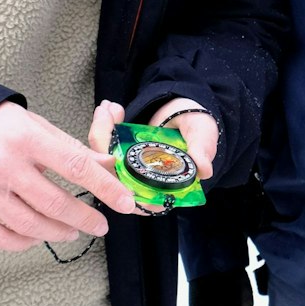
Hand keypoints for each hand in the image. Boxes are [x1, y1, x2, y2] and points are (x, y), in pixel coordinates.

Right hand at [0, 101, 134, 251]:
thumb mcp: (37, 126)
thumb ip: (72, 149)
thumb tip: (109, 166)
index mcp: (26, 138)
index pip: (76, 167)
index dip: (105, 188)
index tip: (126, 204)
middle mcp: (3, 165)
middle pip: (55, 203)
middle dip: (85, 218)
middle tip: (101, 226)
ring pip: (29, 225)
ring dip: (58, 232)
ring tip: (72, 231)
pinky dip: (24, 242)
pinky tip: (38, 236)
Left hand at [87, 98, 217, 215]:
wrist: (187, 111)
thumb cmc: (197, 127)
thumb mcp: (202, 135)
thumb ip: (202, 150)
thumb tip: (204, 170)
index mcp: (163, 187)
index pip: (138, 197)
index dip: (120, 184)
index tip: (112, 158)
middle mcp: (142, 183)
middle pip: (113, 178)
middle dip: (103, 143)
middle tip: (106, 115)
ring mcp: (129, 168)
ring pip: (103, 160)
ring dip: (101, 131)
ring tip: (107, 108)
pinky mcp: (120, 153)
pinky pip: (103, 145)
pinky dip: (103, 125)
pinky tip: (109, 108)